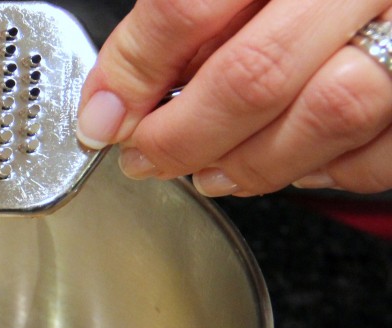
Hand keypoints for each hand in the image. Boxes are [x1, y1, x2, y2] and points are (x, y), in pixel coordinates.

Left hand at [76, 0, 391, 196]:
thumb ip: (183, 22)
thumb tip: (109, 103)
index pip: (188, 7)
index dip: (134, 74)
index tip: (103, 118)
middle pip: (255, 74)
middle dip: (181, 137)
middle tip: (146, 156)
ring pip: (330, 113)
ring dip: (251, 162)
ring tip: (210, 170)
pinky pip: (382, 150)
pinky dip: (328, 170)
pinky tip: (291, 160)